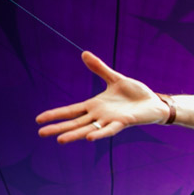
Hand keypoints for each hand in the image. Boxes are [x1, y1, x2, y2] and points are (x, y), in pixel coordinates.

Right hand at [36, 51, 167, 142]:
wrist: (154, 102)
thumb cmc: (136, 94)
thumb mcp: (115, 78)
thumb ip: (100, 68)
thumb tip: (84, 53)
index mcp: (95, 106)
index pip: (71, 111)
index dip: (56, 114)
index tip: (39, 119)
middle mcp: (99, 116)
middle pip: (75, 123)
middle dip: (58, 128)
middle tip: (40, 134)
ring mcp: (110, 120)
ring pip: (88, 129)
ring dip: (74, 135)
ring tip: (60, 140)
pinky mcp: (123, 122)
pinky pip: (109, 130)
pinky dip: (100, 134)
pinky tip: (89, 138)